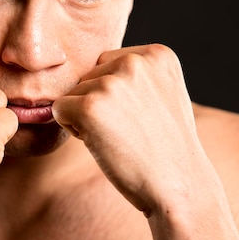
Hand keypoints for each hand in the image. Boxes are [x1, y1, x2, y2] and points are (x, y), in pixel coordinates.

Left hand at [52, 44, 211, 215]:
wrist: (179, 186)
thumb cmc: (166, 146)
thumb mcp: (163, 93)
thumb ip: (135, 74)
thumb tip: (89, 68)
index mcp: (156, 53)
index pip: (107, 63)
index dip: (113, 94)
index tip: (140, 115)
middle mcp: (134, 61)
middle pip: (88, 75)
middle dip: (98, 103)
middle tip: (129, 130)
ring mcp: (111, 83)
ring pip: (72, 93)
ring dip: (86, 117)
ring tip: (119, 137)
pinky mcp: (89, 107)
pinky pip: (58, 109)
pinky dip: (72, 129)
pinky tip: (102, 143)